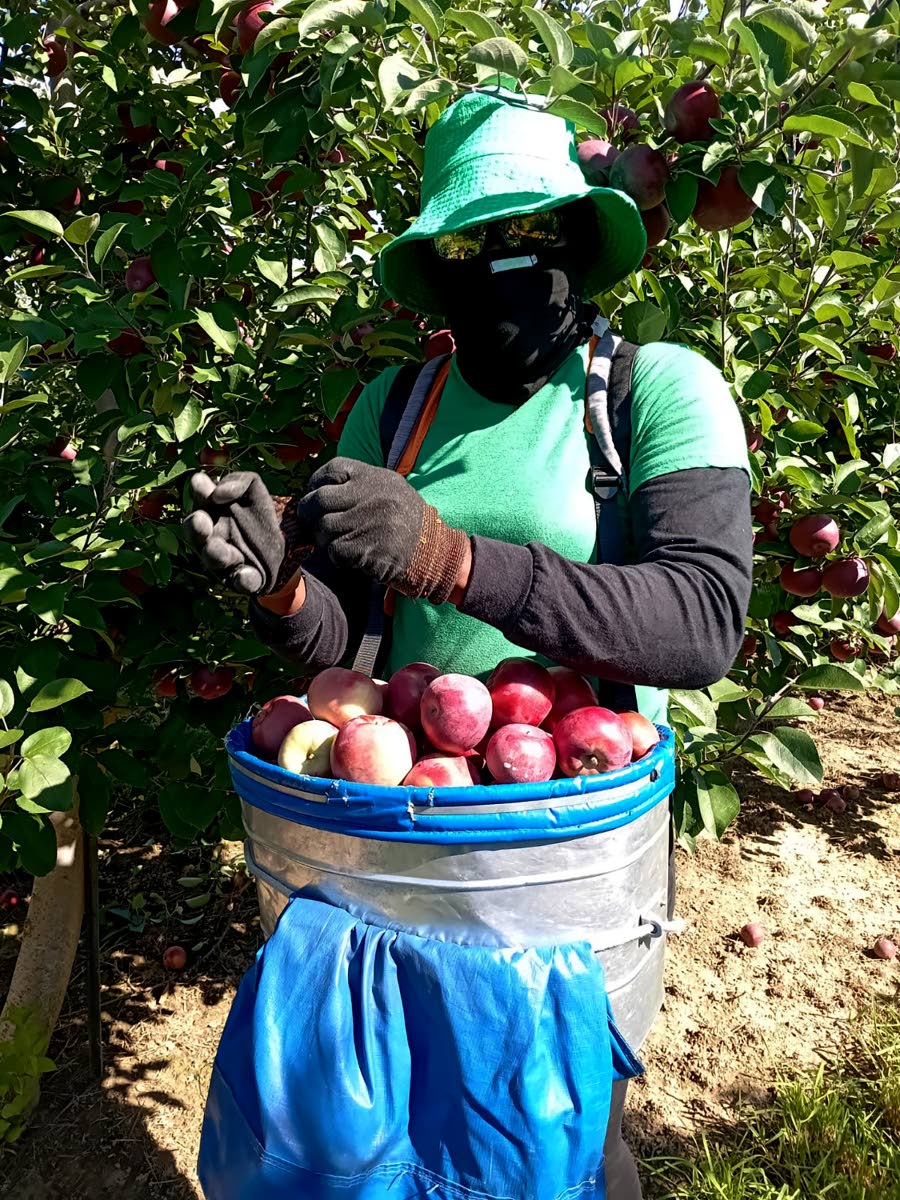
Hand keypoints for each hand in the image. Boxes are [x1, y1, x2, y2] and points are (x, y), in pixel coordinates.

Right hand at [183, 472, 287, 595]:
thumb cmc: (258, 514)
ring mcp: (224, 560)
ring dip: (215, 553)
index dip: (199, 492)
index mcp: (211, 510)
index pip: (200, 498)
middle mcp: (210, 536)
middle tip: (200, 520)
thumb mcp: (254, 491)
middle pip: (196, 532)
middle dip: (196, 527)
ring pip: (213, 558)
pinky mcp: (242, 579)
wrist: (284, 545)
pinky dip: (242, 579)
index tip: (201, 483)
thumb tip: (218, 492)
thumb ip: (240, 483)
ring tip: (219, 548)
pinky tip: (245, 574)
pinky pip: (240, 582)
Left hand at [296, 457, 469, 603]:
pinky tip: (352, 555)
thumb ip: (357, 485)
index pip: (331, 470)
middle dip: (309, 514)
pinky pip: (335, 551)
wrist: (433, 551)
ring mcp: (370, 523)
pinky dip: (337, 555)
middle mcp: (372, 496)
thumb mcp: (388, 489)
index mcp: (375, 477)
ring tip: (339, 540)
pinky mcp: (368, 549)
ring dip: (324, 538)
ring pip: (324, 528)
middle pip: (319, 500)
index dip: (317, 483)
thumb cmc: (403, 520)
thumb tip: (316, 489)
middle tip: (313, 523)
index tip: (316, 495)